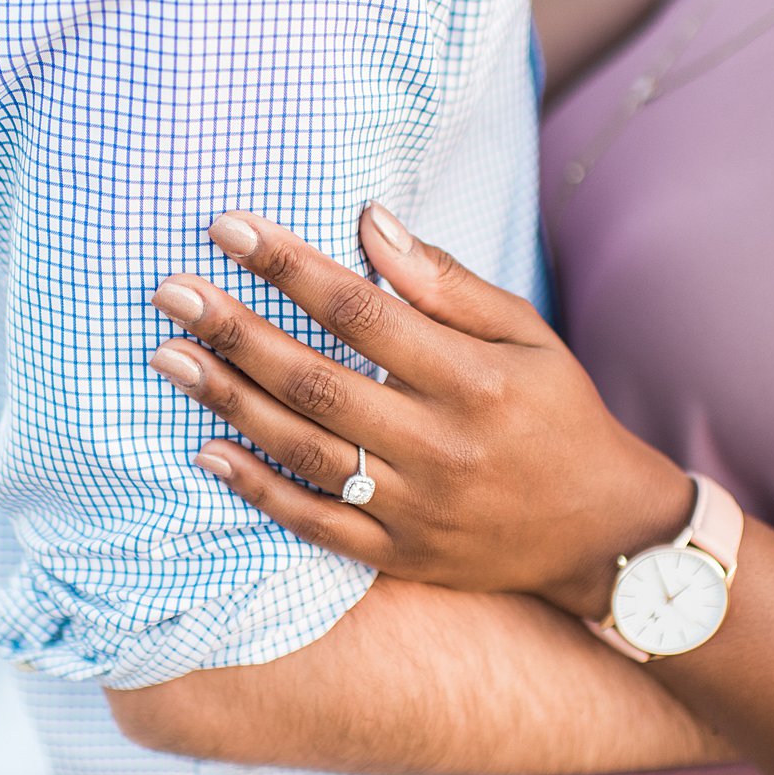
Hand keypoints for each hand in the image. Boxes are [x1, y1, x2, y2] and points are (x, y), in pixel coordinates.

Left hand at [149, 203, 694, 617]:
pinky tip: (207, 451)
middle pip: (315, 380)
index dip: (289, 267)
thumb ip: (447, 284)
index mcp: (472, 380)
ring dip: (228, 401)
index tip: (228, 228)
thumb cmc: (561, 417)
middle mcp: (438, 445)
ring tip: (169, 357)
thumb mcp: (528, 337)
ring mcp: (414, 506)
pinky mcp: (397, 552)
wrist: (604, 535)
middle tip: (171, 291)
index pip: (361, 313)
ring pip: (302, 449)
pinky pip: (314, 522)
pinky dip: (257, 489)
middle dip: (234, 331)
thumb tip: (368, 222)